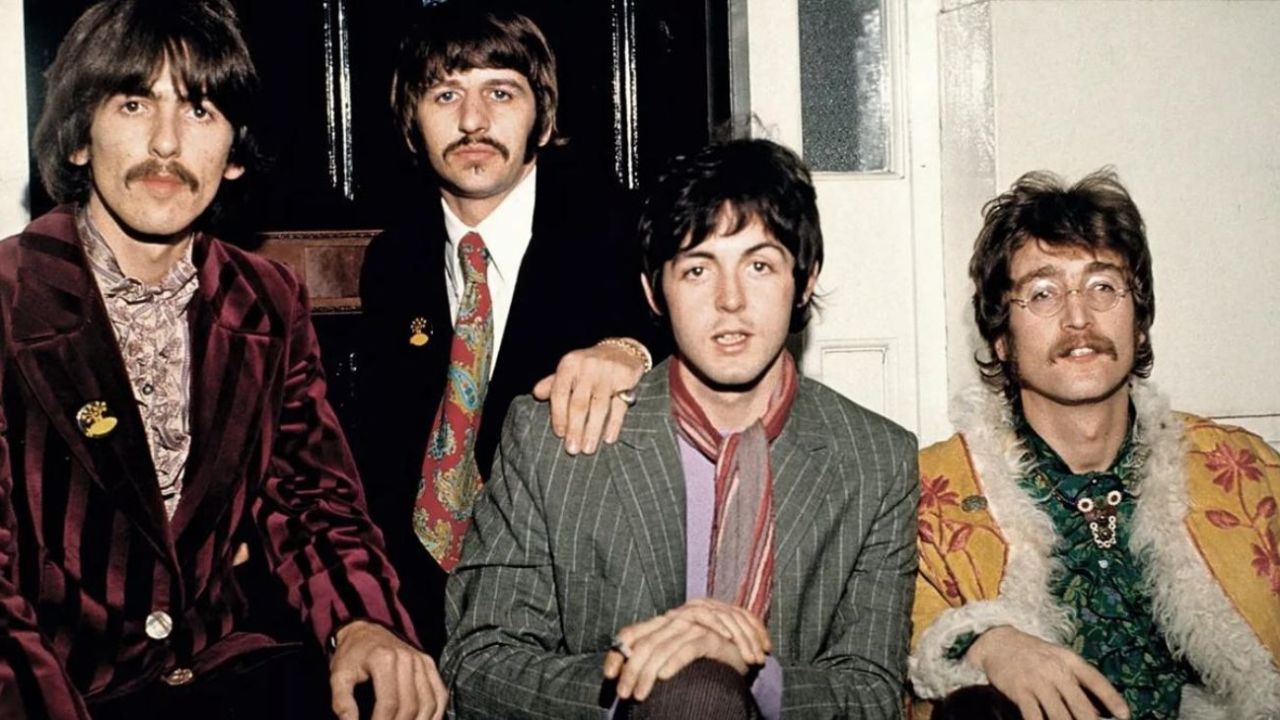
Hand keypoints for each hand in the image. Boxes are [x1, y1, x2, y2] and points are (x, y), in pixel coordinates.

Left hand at [329, 620, 446, 719]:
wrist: (366, 630)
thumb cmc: (351, 656)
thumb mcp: (338, 676)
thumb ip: (342, 702)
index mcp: (384, 660)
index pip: (389, 703)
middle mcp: (408, 658)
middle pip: (410, 705)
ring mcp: (421, 660)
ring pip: (428, 702)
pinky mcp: (429, 663)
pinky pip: (440, 694)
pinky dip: (435, 714)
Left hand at [531, 340, 645, 454]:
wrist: (622, 350)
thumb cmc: (589, 366)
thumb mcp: (569, 369)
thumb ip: (553, 383)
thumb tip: (536, 394)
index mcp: (569, 365)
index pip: (560, 393)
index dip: (558, 415)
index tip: (560, 435)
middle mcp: (587, 367)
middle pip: (579, 403)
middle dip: (575, 428)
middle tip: (572, 449)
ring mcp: (608, 373)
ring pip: (599, 406)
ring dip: (593, 430)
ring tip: (589, 449)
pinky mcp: (626, 379)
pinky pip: (620, 405)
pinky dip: (614, 424)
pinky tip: (609, 438)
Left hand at [602, 600, 768, 701]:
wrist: (743, 650)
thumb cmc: (705, 656)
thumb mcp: (675, 655)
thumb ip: (654, 660)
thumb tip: (623, 678)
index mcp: (662, 624)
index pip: (631, 635)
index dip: (617, 654)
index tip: (609, 676)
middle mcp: (674, 622)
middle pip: (643, 646)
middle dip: (631, 672)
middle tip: (624, 695)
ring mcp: (692, 627)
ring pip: (661, 649)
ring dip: (647, 674)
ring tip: (639, 695)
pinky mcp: (710, 637)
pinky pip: (687, 649)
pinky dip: (673, 662)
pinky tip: (663, 677)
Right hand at [966, 626, 1128, 719]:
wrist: (996, 641)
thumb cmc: (1032, 653)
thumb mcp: (1057, 657)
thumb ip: (1074, 678)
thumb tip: (1096, 707)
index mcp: (1069, 661)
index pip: (1096, 681)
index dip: (1112, 699)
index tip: (1125, 715)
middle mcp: (1056, 671)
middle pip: (1080, 706)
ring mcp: (1037, 681)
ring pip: (1059, 715)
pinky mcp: (1019, 690)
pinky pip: (1034, 716)